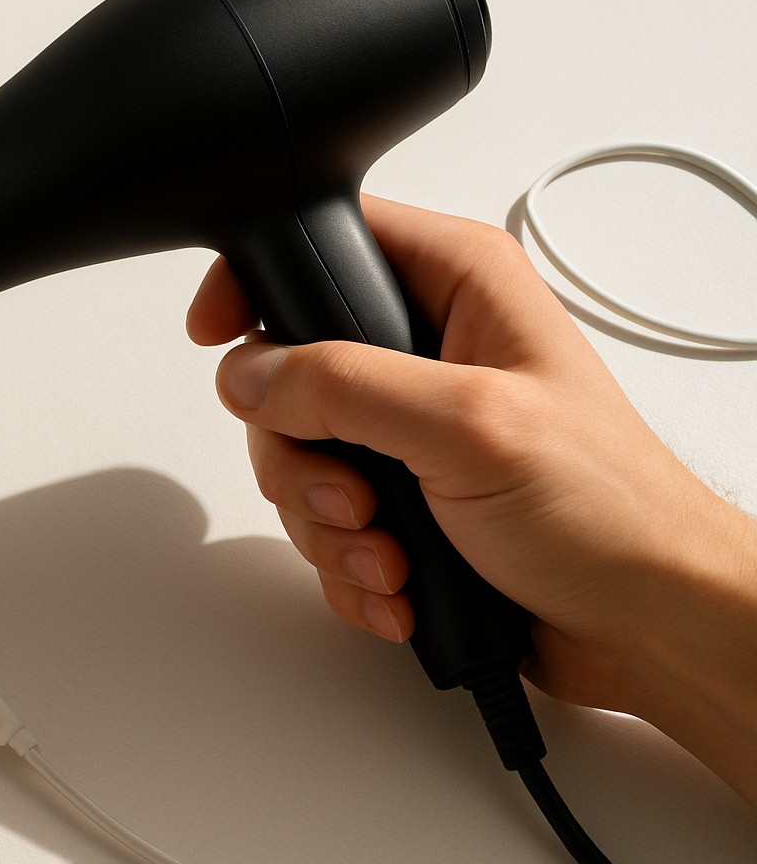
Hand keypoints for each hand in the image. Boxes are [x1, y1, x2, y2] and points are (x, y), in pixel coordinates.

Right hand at [188, 194, 756, 803]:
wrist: (644, 623)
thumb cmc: (607, 511)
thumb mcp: (467, 425)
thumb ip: (344, 387)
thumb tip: (251, 372)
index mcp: (456, 288)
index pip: (326, 240)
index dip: (260, 282)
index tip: (218, 333)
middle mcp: (426, 350)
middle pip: (288, 372)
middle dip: (302, 454)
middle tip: (356, 493)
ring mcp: (410, 429)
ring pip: (298, 457)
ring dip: (329, 523)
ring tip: (392, 553)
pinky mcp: (403, 498)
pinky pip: (324, 521)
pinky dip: (350, 562)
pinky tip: (401, 582)